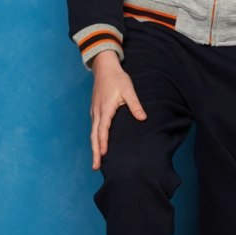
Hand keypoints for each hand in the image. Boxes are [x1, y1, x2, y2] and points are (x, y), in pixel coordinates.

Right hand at [89, 50, 146, 169]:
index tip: (103, 154)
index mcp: (106, 108)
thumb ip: (135, 104)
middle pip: (94, 135)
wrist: (104, 67)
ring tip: (97, 161)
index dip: (103, 142)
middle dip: (95, 152)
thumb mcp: (128, 89)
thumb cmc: (117, 78)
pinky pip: (94, 128)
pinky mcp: (95, 110)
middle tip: (95, 167)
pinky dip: (95, 139)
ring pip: (93, 133)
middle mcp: (97, 112)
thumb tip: (143, 118)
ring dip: (94, 147)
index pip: (103, 129)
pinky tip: (98, 146)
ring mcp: (95, 111)